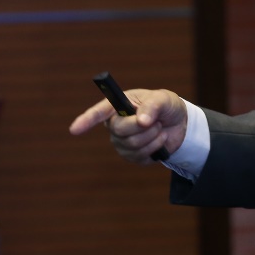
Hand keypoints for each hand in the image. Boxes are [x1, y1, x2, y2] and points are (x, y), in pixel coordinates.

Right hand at [68, 88, 187, 164]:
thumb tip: (142, 120)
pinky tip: (160, 139)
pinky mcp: (132, 155)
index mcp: (118, 105)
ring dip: (152, 135)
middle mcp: (115, 124)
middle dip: (142, 126)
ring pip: (131, 144)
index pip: (99, 113)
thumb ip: (153, 106)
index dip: (86, 120)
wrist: (180, 124)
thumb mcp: (164, 99)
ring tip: (159, 128)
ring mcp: (122, 141)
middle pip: (119, 130)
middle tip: (156, 120)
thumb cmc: (167, 107)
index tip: (75, 130)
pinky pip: (139, 155)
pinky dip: (155, 147)